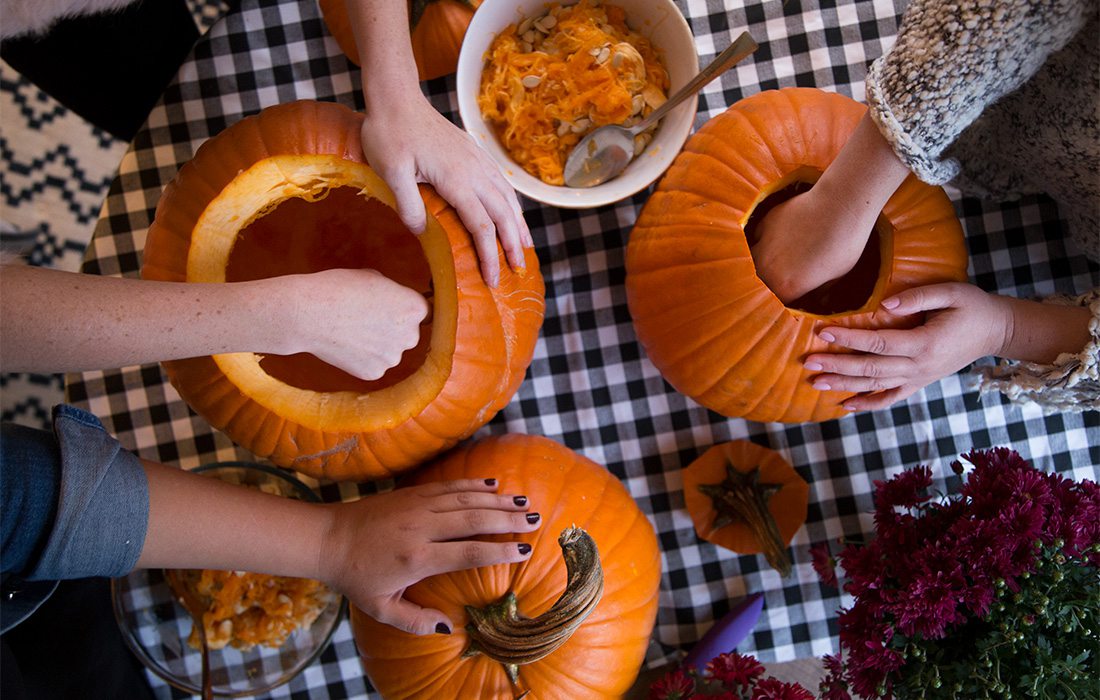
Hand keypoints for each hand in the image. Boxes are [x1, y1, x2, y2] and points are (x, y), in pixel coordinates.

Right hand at [279, 268, 428, 380]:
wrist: (307, 313)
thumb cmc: (338, 288)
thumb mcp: (373, 278)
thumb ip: (393, 293)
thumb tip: (396, 302)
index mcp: (415, 308)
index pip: (420, 311)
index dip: (402, 308)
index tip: (387, 307)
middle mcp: (411, 336)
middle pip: (408, 333)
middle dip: (393, 328)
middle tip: (366, 320)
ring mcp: (392, 358)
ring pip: (390, 351)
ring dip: (378, 345)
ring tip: (351, 331)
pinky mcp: (374, 373)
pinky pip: (374, 365)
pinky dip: (362, 358)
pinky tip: (346, 346)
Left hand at [319, 479, 539, 634]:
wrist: (327, 538)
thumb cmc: (356, 578)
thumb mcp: (381, 608)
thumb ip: (414, 621)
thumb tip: (449, 626)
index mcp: (416, 558)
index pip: (467, 553)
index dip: (498, 552)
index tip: (523, 551)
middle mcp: (420, 527)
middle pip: (473, 520)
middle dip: (507, 520)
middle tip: (534, 521)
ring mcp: (416, 506)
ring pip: (464, 499)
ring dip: (496, 501)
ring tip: (524, 503)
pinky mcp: (411, 493)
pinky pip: (448, 486)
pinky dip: (473, 485)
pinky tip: (493, 486)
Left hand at [359, 93, 531, 287]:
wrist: (397, 97)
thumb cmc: (389, 134)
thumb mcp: (390, 173)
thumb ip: (409, 204)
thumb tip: (422, 233)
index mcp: (456, 179)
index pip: (482, 226)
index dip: (490, 256)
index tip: (493, 280)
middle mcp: (474, 170)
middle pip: (503, 215)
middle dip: (513, 245)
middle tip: (519, 270)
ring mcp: (476, 160)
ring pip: (507, 197)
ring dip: (519, 224)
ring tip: (526, 246)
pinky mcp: (473, 152)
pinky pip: (502, 182)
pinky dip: (512, 203)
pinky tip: (513, 213)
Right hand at [750, 112, 910, 303]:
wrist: (840, 206)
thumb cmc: (844, 244)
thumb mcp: (838, 275)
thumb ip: (821, 291)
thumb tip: (818, 300)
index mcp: (786, 287)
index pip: (776, 304)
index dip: (784, 302)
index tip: (791, 298)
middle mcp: (768, 270)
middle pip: (759, 284)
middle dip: (768, 285)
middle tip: (782, 279)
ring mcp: (763, 245)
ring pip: (752, 261)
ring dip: (760, 264)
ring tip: (773, 262)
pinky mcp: (765, 224)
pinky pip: (757, 237)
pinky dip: (763, 240)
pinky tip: (777, 238)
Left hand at [804, 282, 1011, 410]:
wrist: (996, 331)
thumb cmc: (972, 307)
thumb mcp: (951, 293)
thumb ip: (917, 297)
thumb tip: (885, 304)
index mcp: (924, 343)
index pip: (878, 343)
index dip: (849, 339)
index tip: (822, 332)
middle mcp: (919, 366)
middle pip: (870, 369)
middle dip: (837, 366)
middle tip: (808, 363)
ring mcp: (918, 378)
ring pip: (875, 386)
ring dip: (844, 385)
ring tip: (815, 383)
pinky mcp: (919, 382)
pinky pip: (890, 398)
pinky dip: (867, 404)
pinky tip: (845, 404)